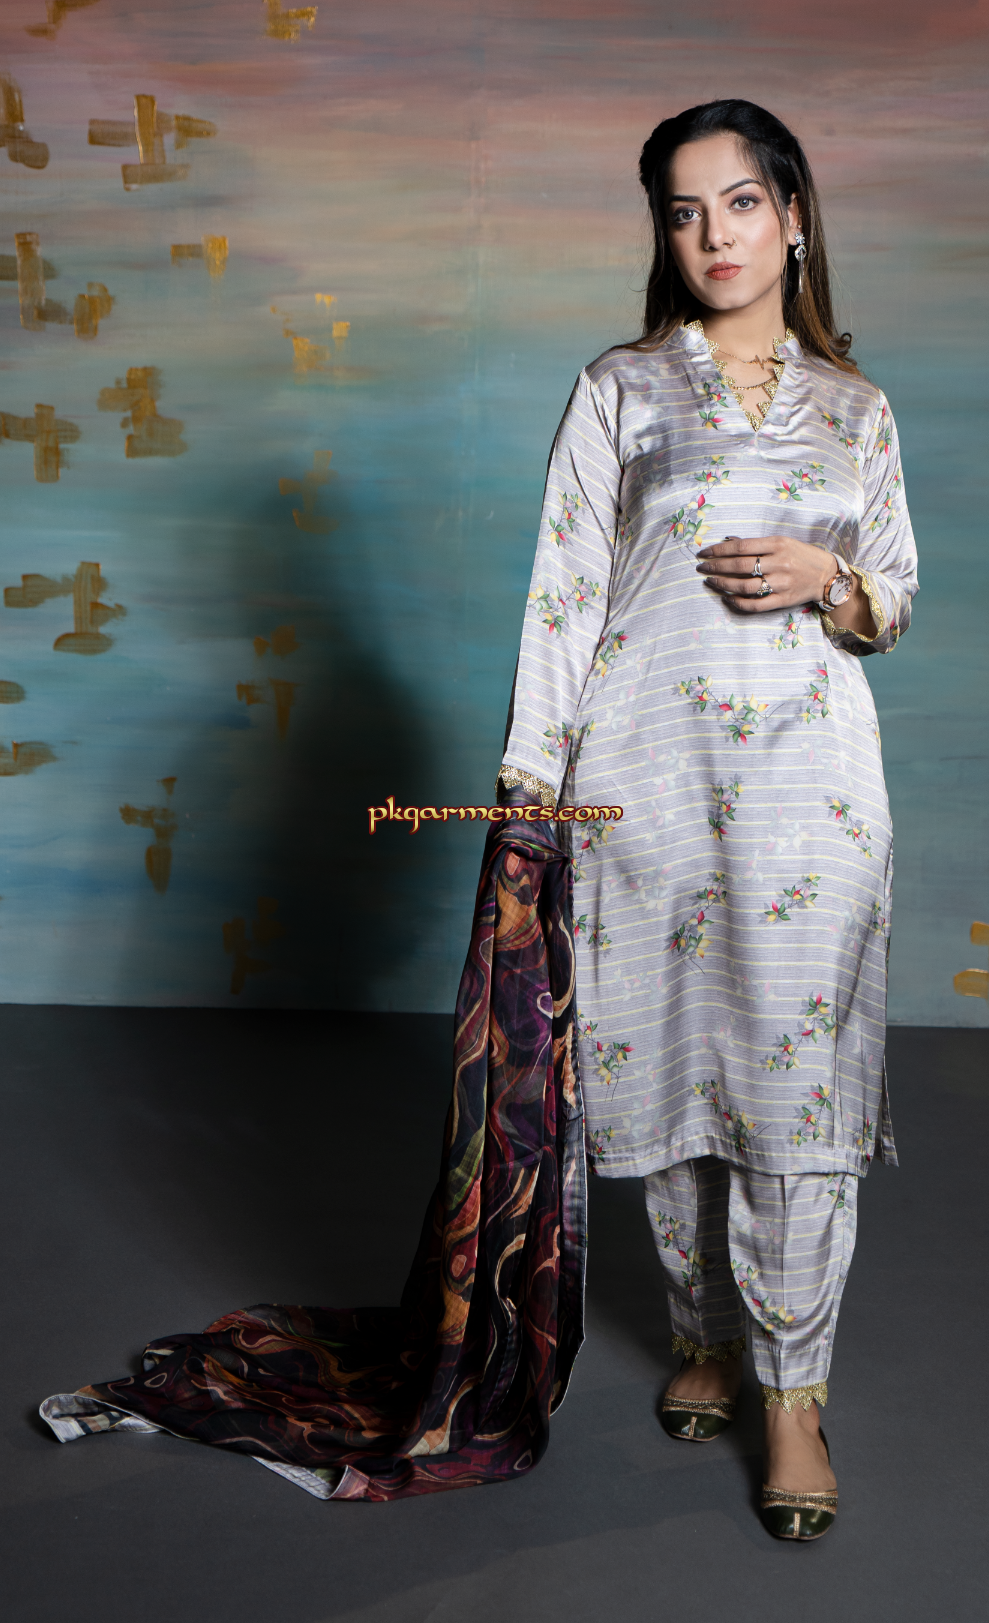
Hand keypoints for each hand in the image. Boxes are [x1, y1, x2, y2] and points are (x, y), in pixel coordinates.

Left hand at [696, 534, 833, 613]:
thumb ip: (756, 543)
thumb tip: (727, 542)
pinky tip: (727, 598)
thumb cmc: (801, 555)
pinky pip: (755, 605)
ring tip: (711, 581)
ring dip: (723, 584)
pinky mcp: (783, 600)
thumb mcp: (782, 542)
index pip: (741, 546)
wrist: (826, 575)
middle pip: (740, 566)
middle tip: (701, 568)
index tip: (704, 553)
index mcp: (777, 544)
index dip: (719, 550)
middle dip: (716, 566)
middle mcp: (779, 563)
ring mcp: (781, 583)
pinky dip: (738, 603)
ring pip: (745, 586)